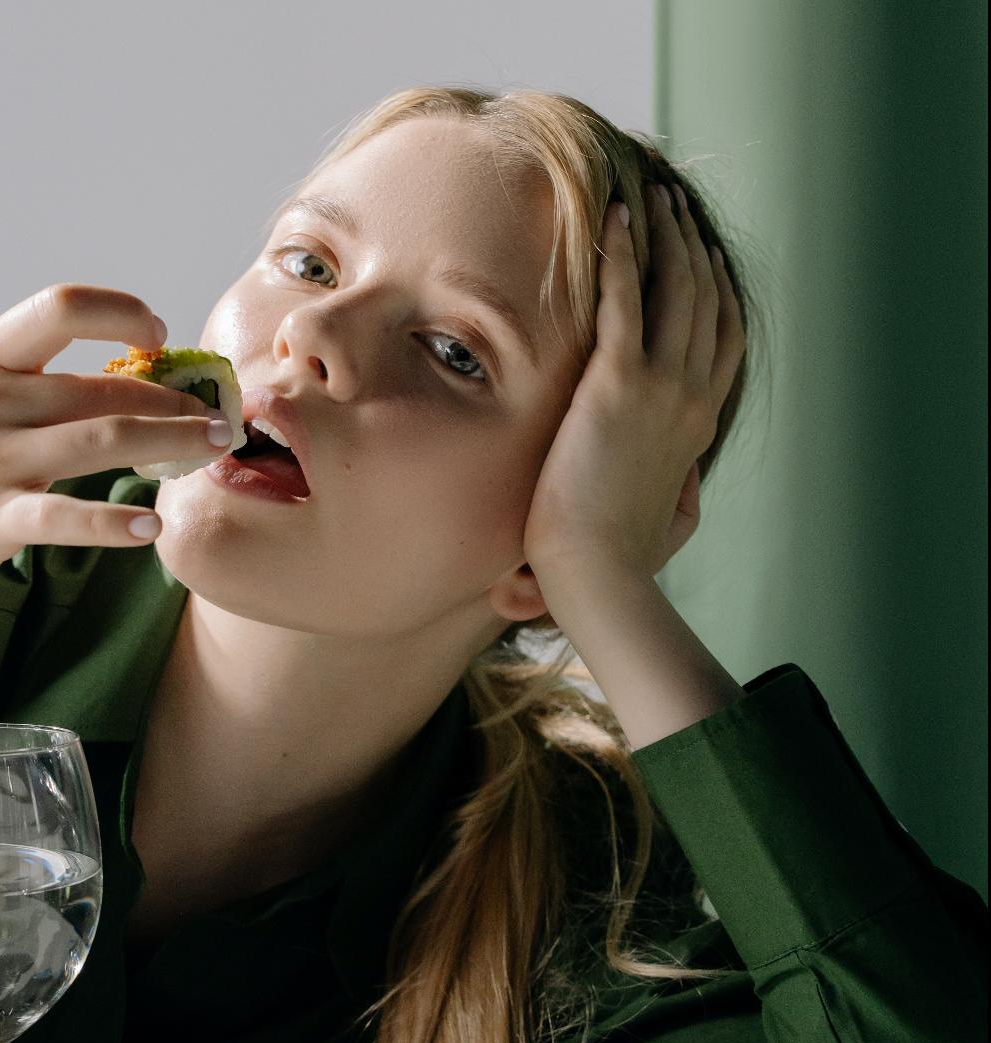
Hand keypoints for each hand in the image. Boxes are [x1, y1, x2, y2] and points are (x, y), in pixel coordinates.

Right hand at [0, 284, 227, 623]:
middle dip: (172, 398)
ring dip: (171, 440)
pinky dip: (114, 523)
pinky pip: (66, 517)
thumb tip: (127, 378)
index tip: (158, 333)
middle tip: (218, 416)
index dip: (119, 311)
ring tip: (214, 447)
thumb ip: (33, 390)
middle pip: (102, 385)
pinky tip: (153, 528)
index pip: (59, 307)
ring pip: (102, 438)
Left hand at [522, 183, 745, 579]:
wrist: (597, 573)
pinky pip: (623, 300)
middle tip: (673, 202)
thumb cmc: (623, 557)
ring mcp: (660, 387)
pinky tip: (614, 216)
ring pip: (673, 288)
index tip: (699, 250)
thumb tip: (686, 475)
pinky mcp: (617, 386)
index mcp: (700, 422)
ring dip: (662, 234)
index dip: (715, 285)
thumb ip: (684, 485)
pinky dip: (620, 253)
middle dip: (690, 242)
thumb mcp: (673, 520)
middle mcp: (691, 395)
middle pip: (704, 298)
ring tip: (650, 193)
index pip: (722, 336)